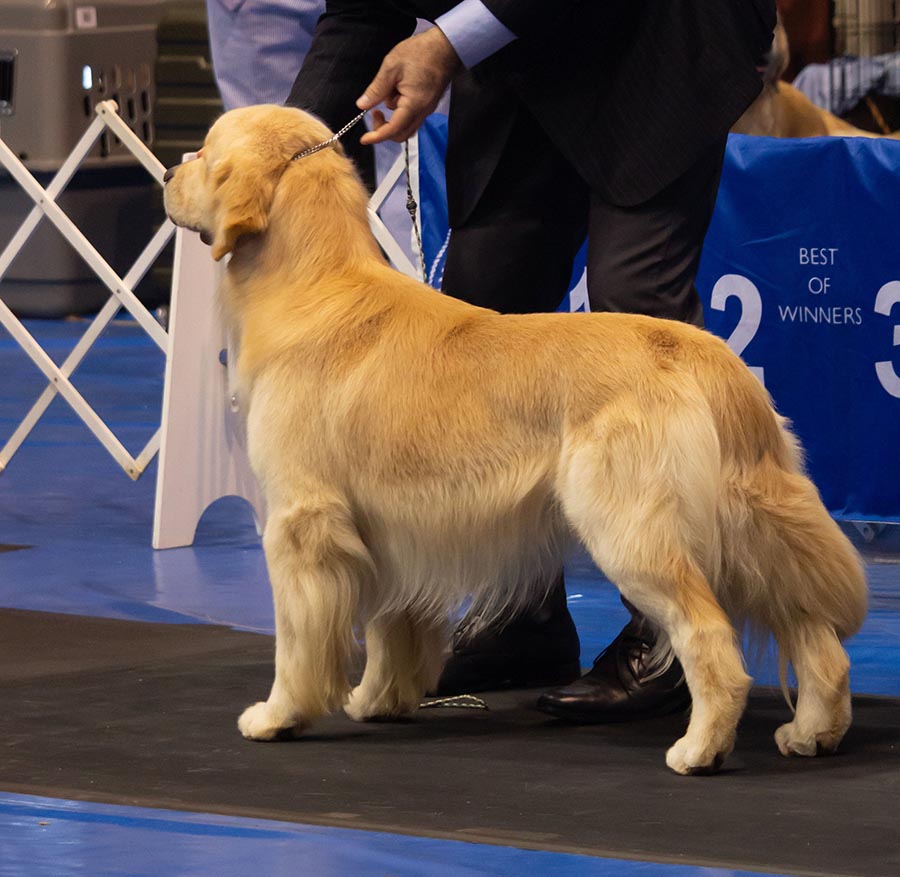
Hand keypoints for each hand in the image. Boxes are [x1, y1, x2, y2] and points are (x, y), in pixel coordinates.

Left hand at [356, 27, 460, 144]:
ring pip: (406, 126)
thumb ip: (376, 89)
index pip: (393, 129)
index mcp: (413, 104)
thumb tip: (363, 105)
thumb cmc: (421, 52)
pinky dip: (400, 110)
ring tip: (388, 92)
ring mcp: (427, 109)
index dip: (377, 137)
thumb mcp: (391, 67)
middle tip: (375, 113)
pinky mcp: (428, 104)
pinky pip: (412, 116)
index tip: (364, 139)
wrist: (445, 46)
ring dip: (393, 117)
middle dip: (384, 129)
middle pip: (401, 134)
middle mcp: (422, 112)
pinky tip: (397, 91)